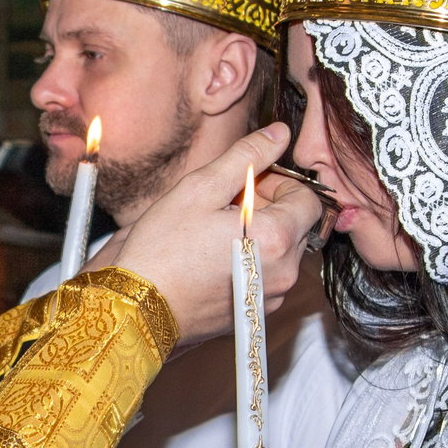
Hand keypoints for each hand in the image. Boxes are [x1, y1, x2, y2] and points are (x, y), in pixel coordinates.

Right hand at [109, 124, 316, 345]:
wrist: (138, 308)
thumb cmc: (163, 248)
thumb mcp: (201, 188)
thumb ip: (247, 157)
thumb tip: (279, 133)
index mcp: (276, 238)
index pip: (310, 199)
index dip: (282, 183)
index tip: (251, 182)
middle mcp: (285, 273)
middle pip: (299, 226)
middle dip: (272, 208)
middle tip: (229, 202)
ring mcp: (271, 297)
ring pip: (284, 253)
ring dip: (262, 235)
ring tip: (220, 229)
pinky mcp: (256, 314)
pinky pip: (268, 277)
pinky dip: (253, 261)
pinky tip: (217, 256)